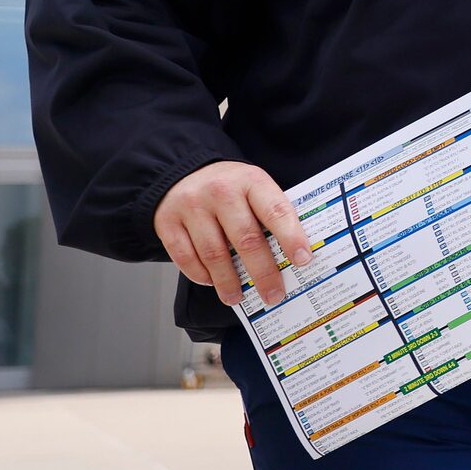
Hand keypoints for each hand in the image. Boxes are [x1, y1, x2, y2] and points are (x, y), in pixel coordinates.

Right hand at [153, 161, 311, 307]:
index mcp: (250, 181)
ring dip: (228, 281)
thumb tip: (293, 257)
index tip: (303, 261)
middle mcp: (220, 191)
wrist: (180, 172)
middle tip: (273, 295)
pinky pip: (185, 257)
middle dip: (263, 273)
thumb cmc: (228, 187)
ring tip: (237, 298)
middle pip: (246, 239)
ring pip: (214, 253)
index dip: (291, 238)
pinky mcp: (167, 222)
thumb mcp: (254, 187)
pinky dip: (200, 274)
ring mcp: (191, 206)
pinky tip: (211, 282)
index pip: (276, 211)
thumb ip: (270, 214)